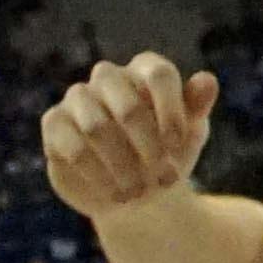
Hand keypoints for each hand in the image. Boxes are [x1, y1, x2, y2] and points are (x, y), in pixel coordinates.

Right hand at [41, 55, 218, 217]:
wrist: (136, 193)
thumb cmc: (167, 156)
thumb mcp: (190, 134)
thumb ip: (197, 106)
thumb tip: (207, 81)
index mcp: (144, 70)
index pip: (158, 74)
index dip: (171, 111)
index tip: (177, 146)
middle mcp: (108, 77)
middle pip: (127, 104)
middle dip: (147, 147)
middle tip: (162, 179)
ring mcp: (77, 98)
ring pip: (97, 127)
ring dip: (123, 166)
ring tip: (138, 191)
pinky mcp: (54, 124)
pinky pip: (73, 147)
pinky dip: (98, 175)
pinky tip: (114, 192)